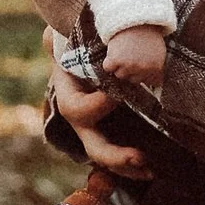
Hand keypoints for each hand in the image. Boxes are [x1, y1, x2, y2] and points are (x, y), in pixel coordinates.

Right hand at [48, 35, 150, 177]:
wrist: (86, 47)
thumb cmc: (81, 38)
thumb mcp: (73, 34)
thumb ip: (64, 34)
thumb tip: (48, 36)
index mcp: (68, 94)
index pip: (77, 109)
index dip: (98, 106)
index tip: (119, 95)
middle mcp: (80, 116)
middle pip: (91, 144)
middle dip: (113, 154)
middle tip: (139, 155)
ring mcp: (95, 127)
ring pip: (105, 156)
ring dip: (127, 166)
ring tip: (151, 170)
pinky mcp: (111, 130)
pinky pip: (119, 153)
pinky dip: (135, 164)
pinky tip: (155, 169)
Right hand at [100, 22, 168, 90]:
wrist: (134, 17)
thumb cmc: (147, 33)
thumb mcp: (159, 51)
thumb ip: (157, 68)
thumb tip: (156, 84)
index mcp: (156, 67)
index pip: (150, 82)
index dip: (145, 73)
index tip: (142, 62)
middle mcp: (143, 68)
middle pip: (133, 80)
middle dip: (131, 70)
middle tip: (131, 54)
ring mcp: (128, 65)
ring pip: (120, 75)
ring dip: (119, 66)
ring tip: (123, 51)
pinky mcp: (114, 60)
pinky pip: (108, 67)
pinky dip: (108, 61)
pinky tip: (114, 51)